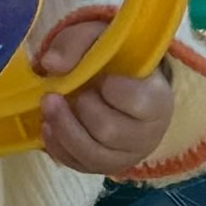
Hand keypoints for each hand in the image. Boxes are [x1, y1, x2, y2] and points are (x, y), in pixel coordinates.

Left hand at [29, 0, 184, 180]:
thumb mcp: (98, 39)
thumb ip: (76, 43)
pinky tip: (48, 126)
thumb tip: (50, 64)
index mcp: (157, 99)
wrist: (118, 82)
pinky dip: (59, 147)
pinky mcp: (106, 167)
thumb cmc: (114, 60)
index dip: (113, 89)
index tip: (103, 77)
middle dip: (81, 109)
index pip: (139, 102)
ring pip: (94, 155)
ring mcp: (127, 155)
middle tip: (64, 90)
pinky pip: (81, 166)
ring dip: (64, 129)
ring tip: (48, 106)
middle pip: (110, 132)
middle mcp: (148, 134)